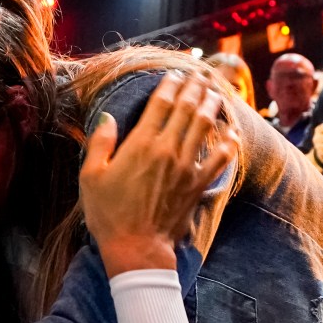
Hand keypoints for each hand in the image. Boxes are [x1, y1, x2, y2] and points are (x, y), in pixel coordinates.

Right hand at [80, 71, 237, 276]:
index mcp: (141, 144)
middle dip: (195, 87)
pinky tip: (231, 132)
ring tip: (215, 92)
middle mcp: (168, 150)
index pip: (161, 103)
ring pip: (204, 126)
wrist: (137, 248)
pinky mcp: (198, 185)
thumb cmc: (109, 214)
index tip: (175, 74)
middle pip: (187, 109)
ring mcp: (187, 167)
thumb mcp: (91, 177)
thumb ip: (100, 144)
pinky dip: (228, 142)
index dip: (169, 84)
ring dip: (211, 105)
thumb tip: (107, 118)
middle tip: (200, 75)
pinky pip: (220, 158)